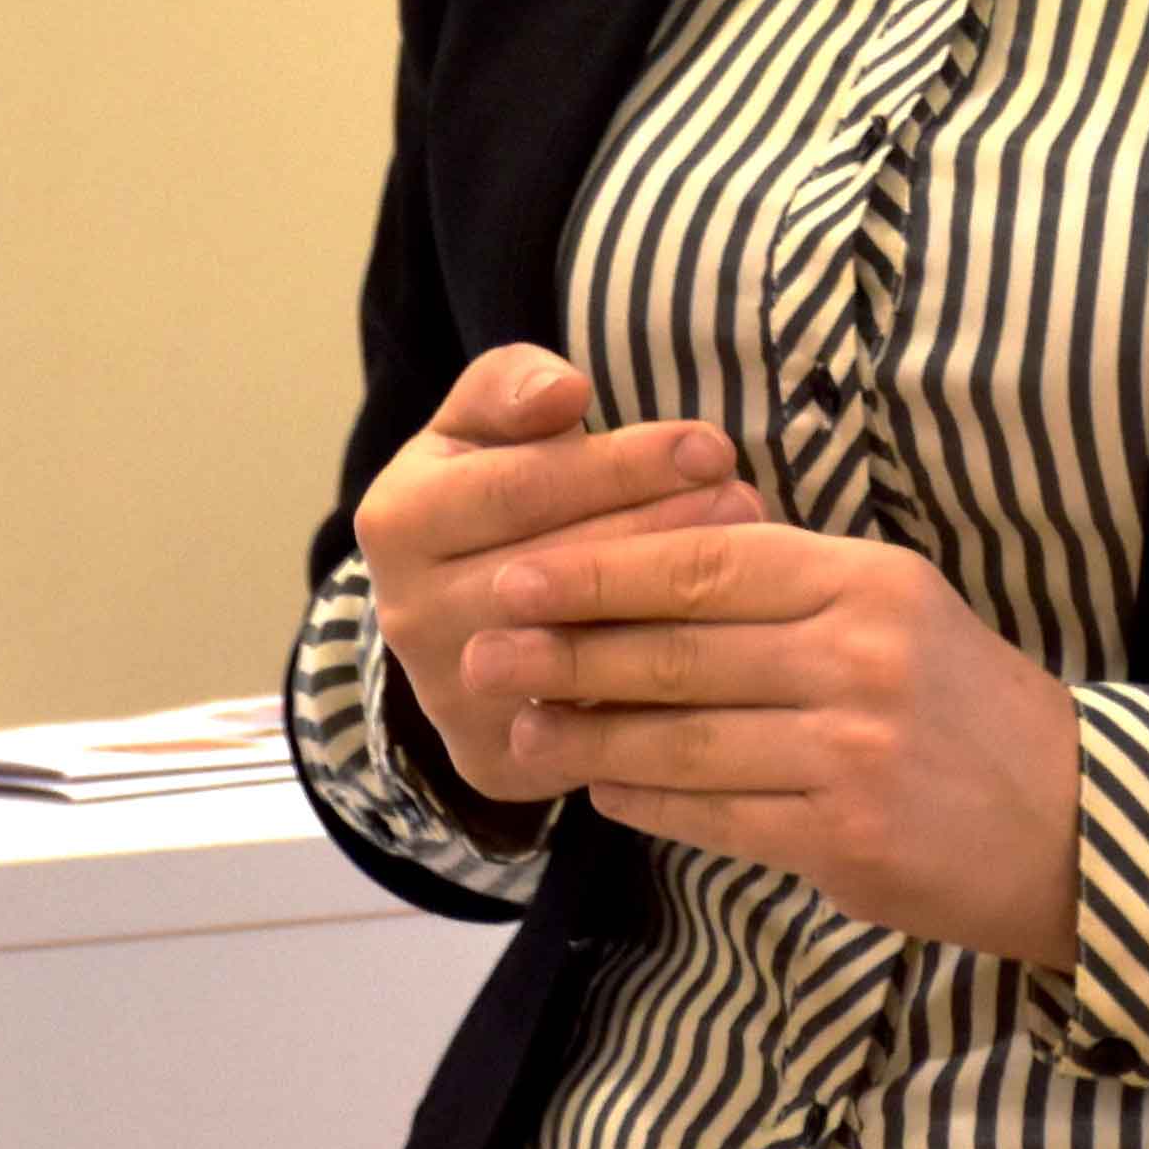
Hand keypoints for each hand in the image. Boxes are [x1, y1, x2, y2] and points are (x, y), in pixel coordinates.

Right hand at [352, 348, 765, 809]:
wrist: (452, 621)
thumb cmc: (486, 499)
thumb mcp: (479, 429)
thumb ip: (510, 388)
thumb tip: (562, 391)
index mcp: (399, 521)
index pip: (521, 487)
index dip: (622, 465)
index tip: (709, 444)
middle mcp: (410, 616)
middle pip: (555, 572)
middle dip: (661, 531)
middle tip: (745, 500)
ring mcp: (452, 696)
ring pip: (578, 651)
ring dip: (672, 605)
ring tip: (749, 556)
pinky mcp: (497, 761)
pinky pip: (595, 726)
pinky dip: (664, 685)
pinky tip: (723, 638)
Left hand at [462, 521, 1082, 971]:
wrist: (1073, 822)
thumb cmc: (965, 709)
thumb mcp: (896, 612)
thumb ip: (787, 589)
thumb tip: (648, 567)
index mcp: (867, 580)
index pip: (709, 559)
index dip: (603, 566)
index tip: (519, 570)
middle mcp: (860, 654)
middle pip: (681, 647)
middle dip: (568, 648)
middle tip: (480, 648)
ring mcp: (852, 749)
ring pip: (683, 736)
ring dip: (588, 731)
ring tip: (520, 725)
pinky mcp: (844, 837)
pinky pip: (713, 813)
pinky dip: (646, 799)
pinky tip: (600, 785)